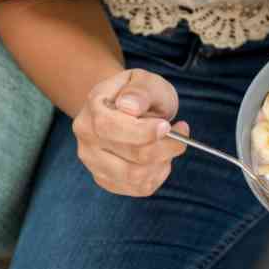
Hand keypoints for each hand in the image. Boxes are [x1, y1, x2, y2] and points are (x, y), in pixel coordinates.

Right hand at [73, 68, 187, 196]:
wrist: (126, 108)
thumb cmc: (140, 94)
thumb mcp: (145, 81)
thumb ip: (140, 91)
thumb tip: (129, 106)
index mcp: (93, 107)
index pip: (110, 127)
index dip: (142, 131)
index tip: (166, 126)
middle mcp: (87, 138)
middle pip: (131, 154)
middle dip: (165, 146)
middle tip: (181, 131)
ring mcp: (93, 162)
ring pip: (136, 176)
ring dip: (164, 161)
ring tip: (170, 144)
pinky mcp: (106, 180)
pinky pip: (139, 188)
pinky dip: (158, 174)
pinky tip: (161, 158)